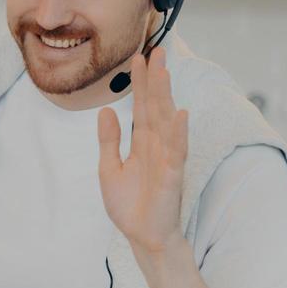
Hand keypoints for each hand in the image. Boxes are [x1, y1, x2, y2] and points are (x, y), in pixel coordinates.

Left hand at [96, 47, 188, 257]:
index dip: (139, 83)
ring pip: (167, 122)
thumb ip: (108, 140)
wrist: (142, 236)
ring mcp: (166, 159)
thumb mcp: (109, 168)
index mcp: (142, 143)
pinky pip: (176, 152)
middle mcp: (157, 145)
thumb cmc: (130, 205)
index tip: (139, 57)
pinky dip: (179, 133)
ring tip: (163, 73)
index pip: (141, 106)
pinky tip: (181, 115)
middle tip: (156, 50)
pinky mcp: (171, 176)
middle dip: (155, 79)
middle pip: (156, 106)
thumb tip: (105, 110)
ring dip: (165, 97)